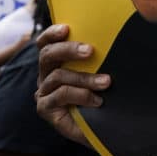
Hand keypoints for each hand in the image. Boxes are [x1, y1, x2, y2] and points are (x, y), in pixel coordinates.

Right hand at [35, 24, 109, 145]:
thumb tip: (112, 32)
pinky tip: (98, 101)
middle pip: (47, 54)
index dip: (52, 33)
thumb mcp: (102, 71)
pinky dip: (81, 95)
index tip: (67, 28)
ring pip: (58, 75)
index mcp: (56, 61)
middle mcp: (46, 74)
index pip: (46, 42)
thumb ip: (99, 56)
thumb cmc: (104, 94)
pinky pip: (60, 95)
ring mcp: (44, 92)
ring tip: (106, 82)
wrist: (105, 126)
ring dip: (85, 77)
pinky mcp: (45, 108)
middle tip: (90, 51)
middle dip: (69, 49)